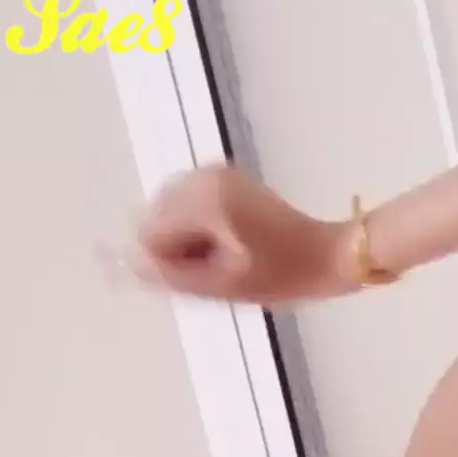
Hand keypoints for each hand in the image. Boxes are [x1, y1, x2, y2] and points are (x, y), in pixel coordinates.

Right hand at [127, 165, 344, 303]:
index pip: (150, 233)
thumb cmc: (285, 274)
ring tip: (232, 252)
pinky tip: (232, 238)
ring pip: (169, 212)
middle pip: (156, 218)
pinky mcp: (223, 177)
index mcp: (204, 199)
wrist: (330, 253)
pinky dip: (200, 225)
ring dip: (189, 237)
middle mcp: (202, 176)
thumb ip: (170, 274)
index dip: (172, 261)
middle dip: (180, 246)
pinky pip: (189, 204)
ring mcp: (214, 172)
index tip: (210, 271)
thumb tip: (127, 262)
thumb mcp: (225, 285)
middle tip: (225, 263)